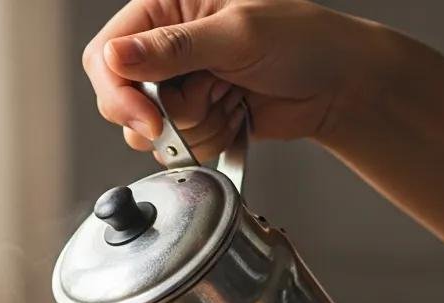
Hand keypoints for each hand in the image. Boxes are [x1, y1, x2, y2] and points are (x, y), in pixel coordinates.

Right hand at [82, 0, 383, 161]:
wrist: (336, 85)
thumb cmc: (303, 41)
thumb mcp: (238, 35)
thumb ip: (173, 48)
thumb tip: (116, 56)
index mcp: (168, 7)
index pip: (107, 55)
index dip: (119, 92)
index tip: (148, 118)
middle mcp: (166, 46)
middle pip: (124, 100)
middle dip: (167, 113)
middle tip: (210, 96)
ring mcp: (179, 85)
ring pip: (152, 131)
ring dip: (195, 127)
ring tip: (231, 99)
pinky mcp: (194, 117)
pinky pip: (178, 147)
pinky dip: (208, 141)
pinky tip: (235, 115)